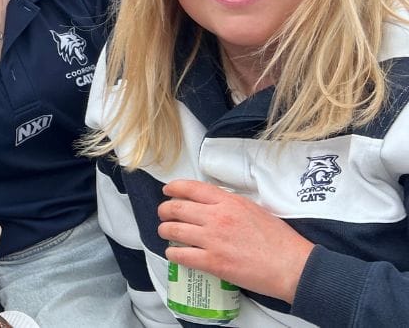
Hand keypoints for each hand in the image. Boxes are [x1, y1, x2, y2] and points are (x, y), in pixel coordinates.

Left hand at [156, 180, 313, 302]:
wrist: (292, 266)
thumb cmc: (280, 240)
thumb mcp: (255, 210)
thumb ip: (231, 205)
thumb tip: (214, 205)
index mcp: (229, 202)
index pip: (191, 188)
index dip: (174, 188)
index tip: (167, 191)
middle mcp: (217, 217)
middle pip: (177, 208)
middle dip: (164, 210)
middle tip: (163, 214)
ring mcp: (213, 240)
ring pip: (173, 230)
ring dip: (164, 230)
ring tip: (165, 232)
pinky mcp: (212, 262)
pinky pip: (181, 255)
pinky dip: (173, 253)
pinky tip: (174, 253)